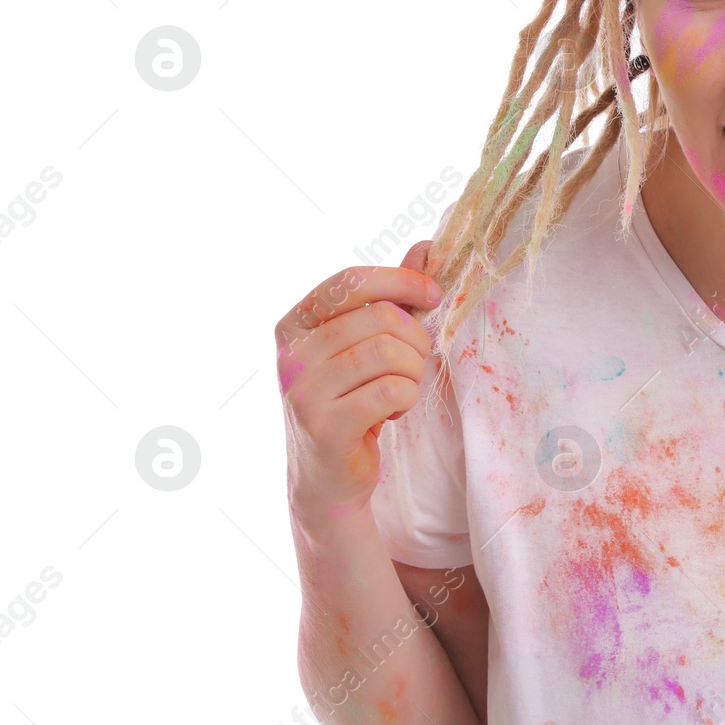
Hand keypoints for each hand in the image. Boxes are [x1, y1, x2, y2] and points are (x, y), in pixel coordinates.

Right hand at [277, 242, 442, 522]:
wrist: (328, 477)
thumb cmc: (351, 401)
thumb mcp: (366, 344)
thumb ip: (391, 296)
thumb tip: (425, 246)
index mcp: (294, 324)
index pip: (351, 281)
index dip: (400, 281)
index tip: (433, 295)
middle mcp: (291, 354)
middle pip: (380, 318)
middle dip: (416, 340)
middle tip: (414, 364)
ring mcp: (303, 390)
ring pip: (390, 353)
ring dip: (413, 372)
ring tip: (401, 389)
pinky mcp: (324, 426)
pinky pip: (393, 390)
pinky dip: (408, 399)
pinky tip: (393, 411)